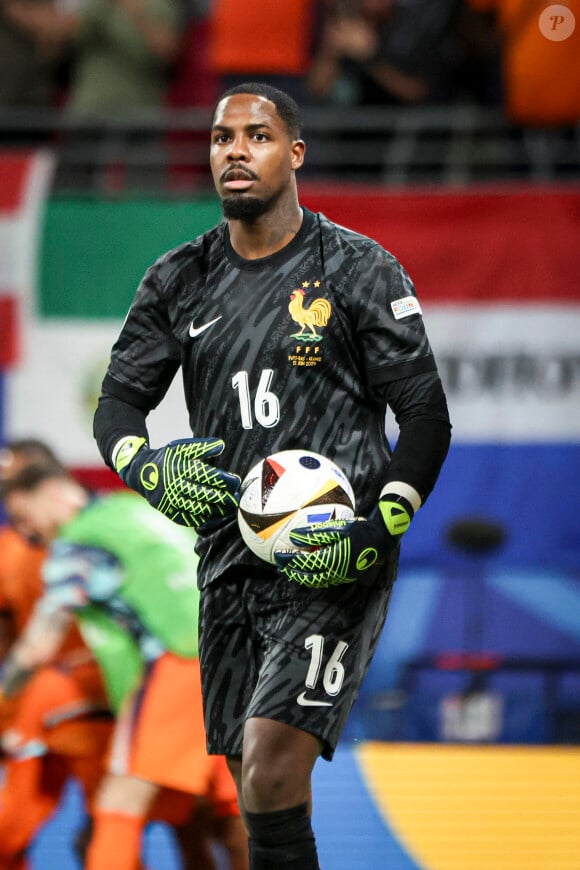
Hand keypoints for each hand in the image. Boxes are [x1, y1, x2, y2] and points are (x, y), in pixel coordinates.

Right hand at [116, 437, 239, 528]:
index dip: (223, 480)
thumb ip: (201, 446)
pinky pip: (189, 518)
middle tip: (237, 499)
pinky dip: (203, 519)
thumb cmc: (166, 458)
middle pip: (204, 494)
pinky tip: (215, 517)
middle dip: (223, 498)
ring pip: (198, 508)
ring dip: (216, 510)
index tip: (236, 482)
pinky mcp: (169, 512)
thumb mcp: (180, 447)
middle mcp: (174, 486)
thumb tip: (221, 445)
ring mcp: (171, 501)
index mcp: (179, 468)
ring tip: (230, 508)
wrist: (141, 474)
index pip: (206, 476)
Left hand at [275, 496, 412, 587]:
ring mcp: (341, 576)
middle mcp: (336, 572)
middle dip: (292, 572)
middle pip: (308, 576)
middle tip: (279, 566)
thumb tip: (294, 536)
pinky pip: (324, 580)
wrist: (381, 540)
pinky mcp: (345, 576)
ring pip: (315, 581)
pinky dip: (312, 577)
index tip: (278, 555)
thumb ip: (315, 533)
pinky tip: (307, 571)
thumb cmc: (359, 529)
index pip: (305, 562)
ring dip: (301, 577)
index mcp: (333, 559)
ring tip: (289, 571)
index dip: (290, 560)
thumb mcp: (337, 528)